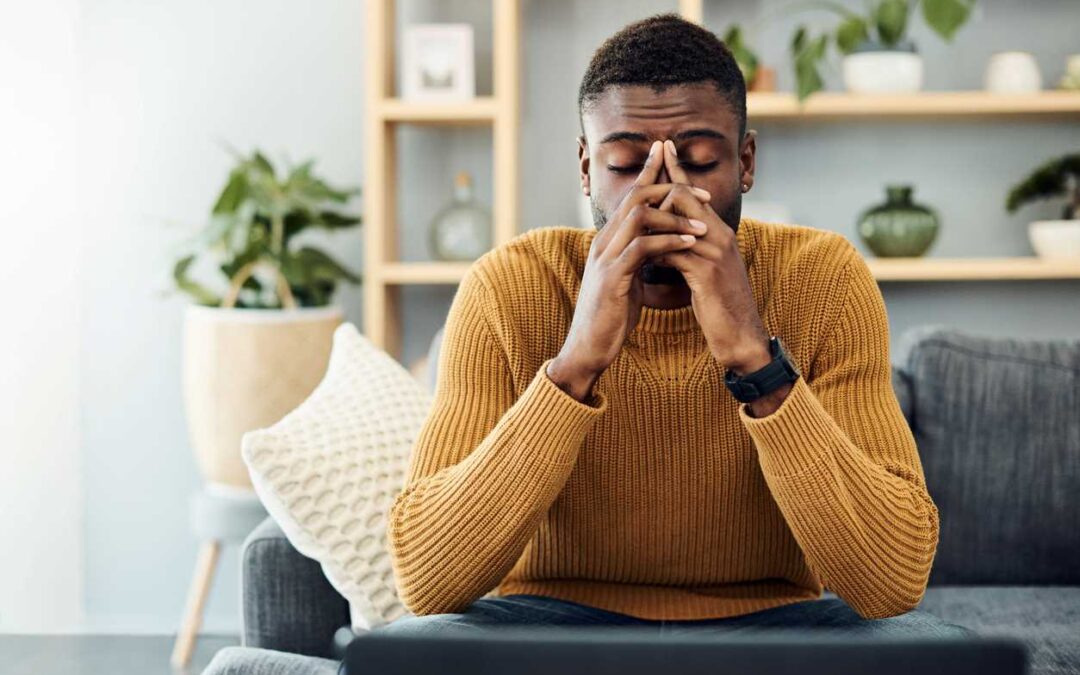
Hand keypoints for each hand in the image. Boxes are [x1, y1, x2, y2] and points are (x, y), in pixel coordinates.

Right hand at [548, 140, 710, 400]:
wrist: (589, 348)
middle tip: (702, 192)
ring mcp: (605, 258)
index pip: (629, 197)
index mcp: (608, 241)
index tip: (672, 159)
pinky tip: (689, 243)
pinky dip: (668, 242)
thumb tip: (655, 247)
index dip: (650, 174)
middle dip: (669, 187)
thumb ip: (636, 259)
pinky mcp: (612, 277)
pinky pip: (642, 248)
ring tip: (702, 224)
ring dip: (674, 216)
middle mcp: (603, 243)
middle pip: (634, 196)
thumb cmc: (610, 317)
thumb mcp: (625, 280)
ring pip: (639, 217)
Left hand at [652, 139, 770, 374]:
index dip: (678, 170)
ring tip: (634, 220)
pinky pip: (674, 252)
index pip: (695, 193)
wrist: (741, 337)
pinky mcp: (708, 274)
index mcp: (718, 233)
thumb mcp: (704, 273)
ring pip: (677, 220)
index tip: (662, 148)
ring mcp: (715, 253)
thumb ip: (689, 251)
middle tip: (644, 181)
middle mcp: (720, 236)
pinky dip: (656, 251)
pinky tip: (643, 257)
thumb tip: (665, 240)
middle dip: (660, 188)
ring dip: (652, 220)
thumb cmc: (721, 306)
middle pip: (685, 195)